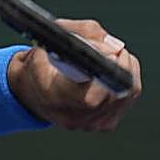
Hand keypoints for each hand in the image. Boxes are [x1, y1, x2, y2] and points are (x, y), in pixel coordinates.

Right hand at [7, 19, 141, 131]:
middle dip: (121, 66)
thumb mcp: (52, 39)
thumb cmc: (41, 63)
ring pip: (126, 95)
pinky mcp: (104, 125)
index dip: (107, 73)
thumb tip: (114, 46)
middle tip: (116, 49)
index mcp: (53, 96)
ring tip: (114, 57)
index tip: (113, 52)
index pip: (89, 96)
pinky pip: (127, 100)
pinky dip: (126, 82)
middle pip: (113, 93)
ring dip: (126, 71)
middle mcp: (72, 116)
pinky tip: (115, 71)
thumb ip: (83, 33)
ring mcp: (90, 124)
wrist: (32, 91)